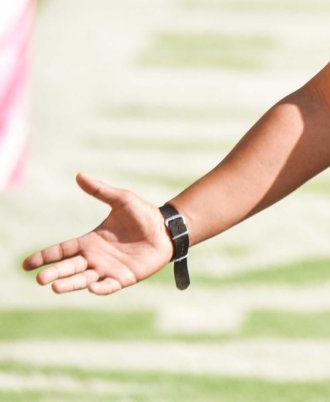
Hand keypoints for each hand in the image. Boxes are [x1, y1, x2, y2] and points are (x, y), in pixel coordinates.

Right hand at [22, 173, 172, 294]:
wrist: (167, 228)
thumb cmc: (143, 214)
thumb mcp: (121, 199)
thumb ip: (100, 190)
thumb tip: (79, 175)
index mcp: (90, 241)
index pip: (62, 250)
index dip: (44, 257)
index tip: (26, 265)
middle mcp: (94, 258)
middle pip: (69, 267)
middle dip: (54, 273)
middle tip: (41, 279)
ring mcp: (108, 269)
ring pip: (83, 279)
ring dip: (70, 284)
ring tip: (55, 287)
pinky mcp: (124, 278)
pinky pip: (109, 286)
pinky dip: (100, 288)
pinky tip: (92, 288)